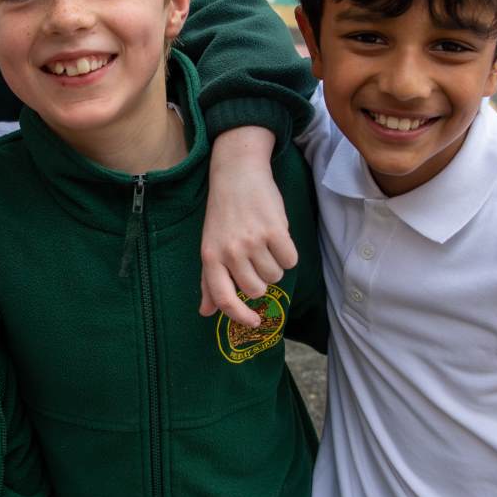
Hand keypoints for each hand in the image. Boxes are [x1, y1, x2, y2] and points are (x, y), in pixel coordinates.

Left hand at [199, 126, 297, 327]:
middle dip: (261, 280)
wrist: (237, 173)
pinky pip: (291, 260)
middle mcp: (230, 252)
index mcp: (211, 257)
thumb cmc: (223, 213)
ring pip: (275, 275)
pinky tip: (278, 237)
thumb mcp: (209, 245)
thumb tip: (206, 312)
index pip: (223, 298)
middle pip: (256, 289)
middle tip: (257, 259)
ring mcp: (253, 241)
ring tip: (265, 243)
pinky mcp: (274, 230)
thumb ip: (209, 280)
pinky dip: (288, 253)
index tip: (253, 322)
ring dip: (275, 264)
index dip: (239, 315)